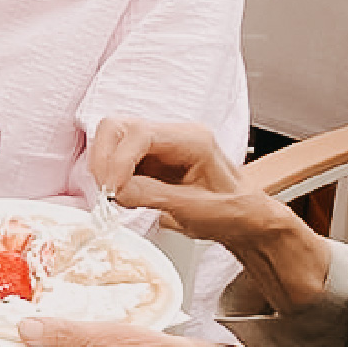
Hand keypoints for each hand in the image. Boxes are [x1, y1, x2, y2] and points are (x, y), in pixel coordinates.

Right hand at [87, 117, 258, 243]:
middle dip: (103, 160)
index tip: (112, 190)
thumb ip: (153, 196)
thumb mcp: (195, 209)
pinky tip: (122, 195)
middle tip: (106, 192)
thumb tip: (116, 192)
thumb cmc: (232, 211)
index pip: (140, 133)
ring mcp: (158, 145)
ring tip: (115, 196)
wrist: (244, 219)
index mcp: (192, 139)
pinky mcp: (147, 160)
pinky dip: (109, 177)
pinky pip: (116, 159)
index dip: (118, 160)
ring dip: (104, 168)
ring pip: (111, 140)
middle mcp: (173, 135)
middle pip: (118, 127)